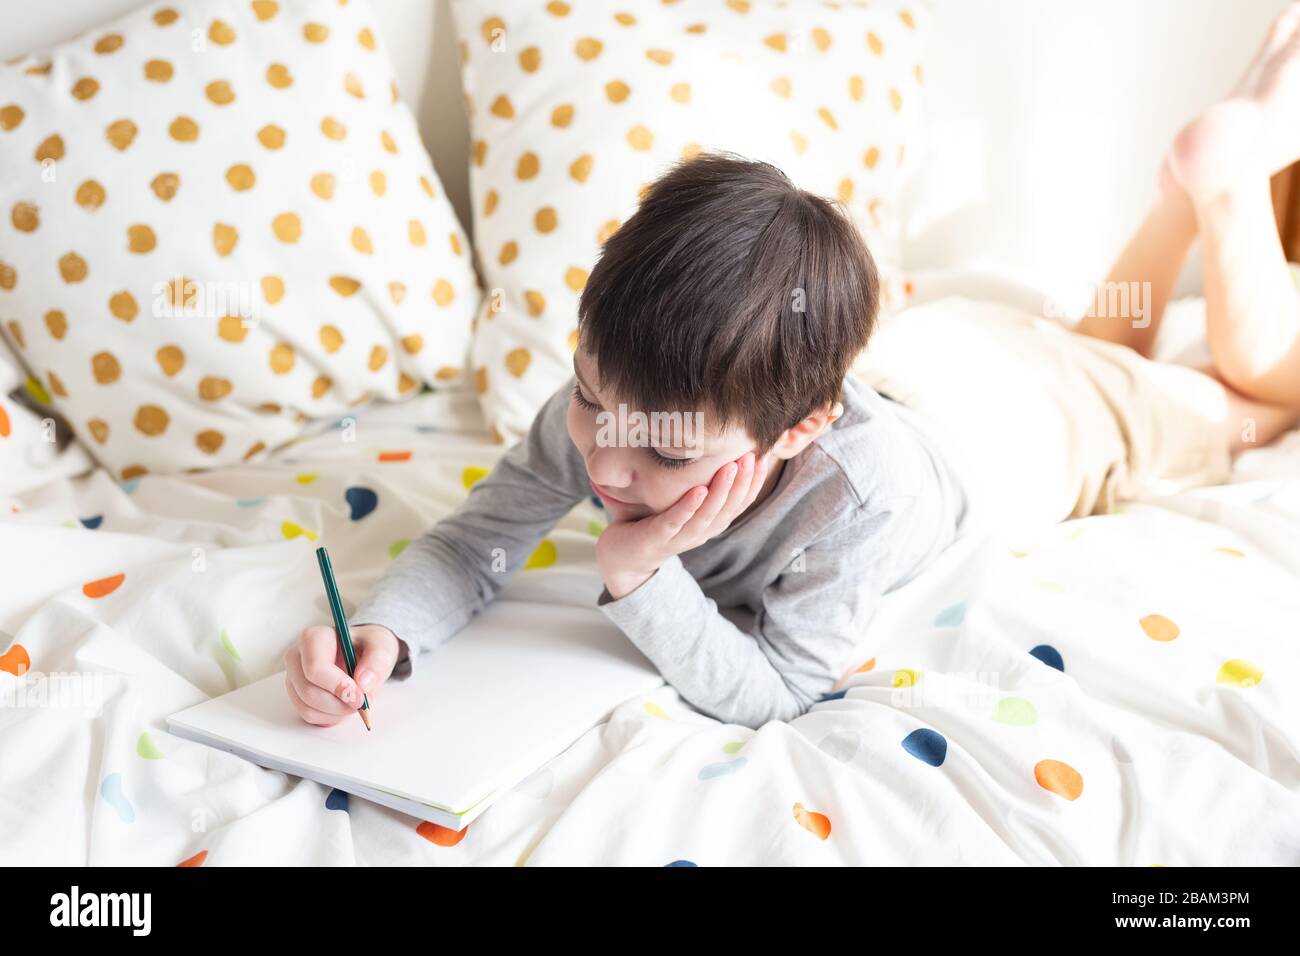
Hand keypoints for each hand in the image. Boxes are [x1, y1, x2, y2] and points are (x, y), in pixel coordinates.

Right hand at [284, 623, 403, 725]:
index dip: (339, 687)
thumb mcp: (380, 644)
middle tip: (361, 702)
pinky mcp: (295, 694)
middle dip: (339, 704)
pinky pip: (308, 715)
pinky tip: (343, 705)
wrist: (360, 653)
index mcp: (313, 638)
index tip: (360, 697)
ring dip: (336, 713)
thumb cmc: (366, 646)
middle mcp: (296, 656)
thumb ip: (378, 659)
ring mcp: (293, 677)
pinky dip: (329, 717)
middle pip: (309, 691)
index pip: (316, 668)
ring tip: (353, 701)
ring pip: (307, 707)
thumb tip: (363, 682)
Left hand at [596, 451, 768, 598]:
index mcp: (710, 522)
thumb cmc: (653, 521)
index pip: (740, 502)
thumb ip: (696, 479)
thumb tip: (708, 438)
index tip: (764, 457)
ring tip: (731, 467)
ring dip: (722, 491)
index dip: (755, 482)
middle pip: (730, 508)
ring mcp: (681, 537)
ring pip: (708, 515)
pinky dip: (689, 506)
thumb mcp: (681, 500)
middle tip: (753, 457)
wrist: (622, 556)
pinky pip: (677, 521)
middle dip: (744, 482)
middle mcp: (701, 532)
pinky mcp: (659, 538)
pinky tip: (698, 490)